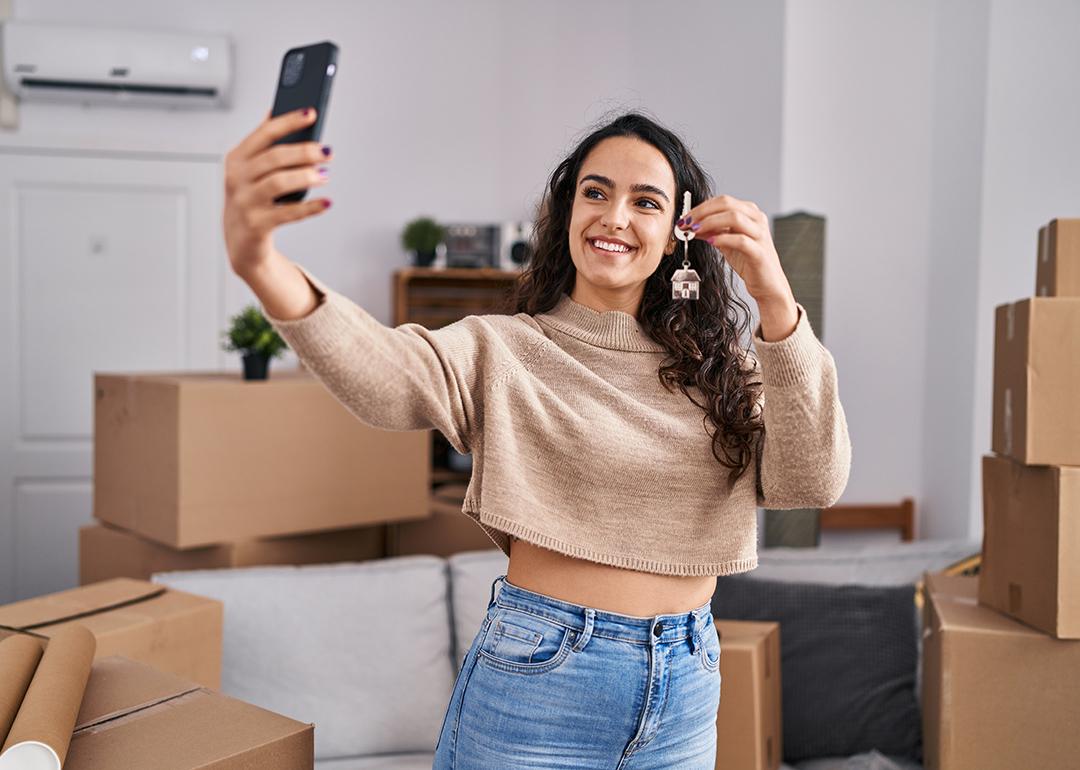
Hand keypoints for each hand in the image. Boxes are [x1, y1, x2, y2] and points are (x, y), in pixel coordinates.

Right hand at [222, 108, 332, 277]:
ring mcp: (245, 202)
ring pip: (279, 182)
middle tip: (327, 152)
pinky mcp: (257, 225)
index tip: (311, 113)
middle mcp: (237, 178)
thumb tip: (283, 111)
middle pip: (274, 157)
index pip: (264, 133)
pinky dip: (310, 207)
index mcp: (237, 159)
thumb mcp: (251, 170)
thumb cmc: (251, 199)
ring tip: (325, 175)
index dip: (289, 121)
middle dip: (304, 152)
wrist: (241, 242)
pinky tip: (327, 202)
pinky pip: (288, 213)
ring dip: (306, 177)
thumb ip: (265, 144)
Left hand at [678, 194, 791, 302]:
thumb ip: (712, 231)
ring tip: (695, 231)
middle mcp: (757, 219)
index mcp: (749, 213)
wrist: (767, 283)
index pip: (722, 201)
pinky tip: (711, 242)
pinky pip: (740, 240)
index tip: (684, 218)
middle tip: (686, 223)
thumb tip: (691, 225)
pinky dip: (723, 239)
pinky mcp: (759, 252)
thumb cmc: (748, 261)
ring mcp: (760, 234)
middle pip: (727, 204)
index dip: (700, 208)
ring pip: (734, 217)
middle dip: (702, 212)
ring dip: (710, 222)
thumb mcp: (726, 242)